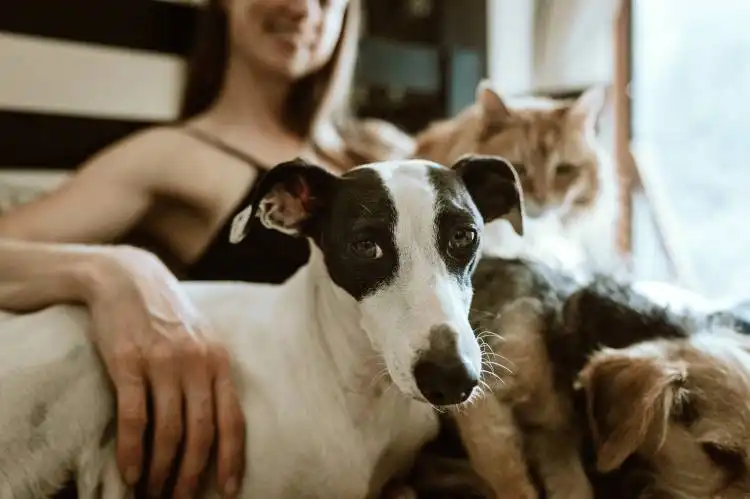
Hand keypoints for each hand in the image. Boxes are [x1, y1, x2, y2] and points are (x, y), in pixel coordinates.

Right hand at [86, 246, 244, 497]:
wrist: (128, 278)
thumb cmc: (169, 315)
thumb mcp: (202, 339)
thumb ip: (213, 375)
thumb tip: (220, 422)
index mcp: (219, 360)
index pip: (233, 419)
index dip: (232, 459)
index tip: (229, 489)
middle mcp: (196, 364)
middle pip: (201, 433)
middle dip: (193, 474)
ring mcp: (163, 363)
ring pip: (169, 432)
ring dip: (162, 470)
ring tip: (154, 493)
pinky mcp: (128, 364)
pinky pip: (134, 419)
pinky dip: (132, 452)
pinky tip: (130, 473)